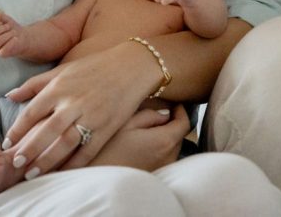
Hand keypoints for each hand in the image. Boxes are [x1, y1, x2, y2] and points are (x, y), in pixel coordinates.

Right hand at [0, 10, 26, 57]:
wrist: (23, 37)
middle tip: (9, 27)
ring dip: (7, 35)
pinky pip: (4, 49)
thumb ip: (0, 16)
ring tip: (13, 33)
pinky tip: (15, 39)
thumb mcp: (7, 19)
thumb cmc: (12, 29)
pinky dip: (11, 42)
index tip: (1, 22)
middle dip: (0, 29)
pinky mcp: (2, 54)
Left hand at [0, 42, 158, 179]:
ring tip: (33, 173)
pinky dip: (75, 163)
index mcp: (60, 87)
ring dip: (48, 160)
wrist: (130, 67)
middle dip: (30, 149)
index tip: (8, 142)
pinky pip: (88, 150)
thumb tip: (9, 96)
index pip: (33, 111)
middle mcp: (74, 102)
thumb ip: (35, 84)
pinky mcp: (106, 127)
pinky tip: (63, 171)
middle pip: (47, 130)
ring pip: (65, 143)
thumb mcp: (62, 69)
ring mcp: (91, 116)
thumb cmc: (93, 67)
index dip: (18, 129)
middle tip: (16, 163)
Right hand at [69, 105, 189, 171]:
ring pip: (172, 145)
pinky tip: (141, 142)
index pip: (185, 122)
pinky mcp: (155, 173)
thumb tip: (165, 113)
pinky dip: (159, 146)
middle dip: (172, 122)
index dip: (180, 110)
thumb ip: (149, 115)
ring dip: (165, 134)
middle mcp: (169, 155)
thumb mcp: (126, 122)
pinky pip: (164, 155)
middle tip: (156, 112)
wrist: (96, 176)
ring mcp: (163, 166)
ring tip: (146, 127)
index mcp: (164, 140)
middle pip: (179, 134)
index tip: (172, 103)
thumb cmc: (108, 147)